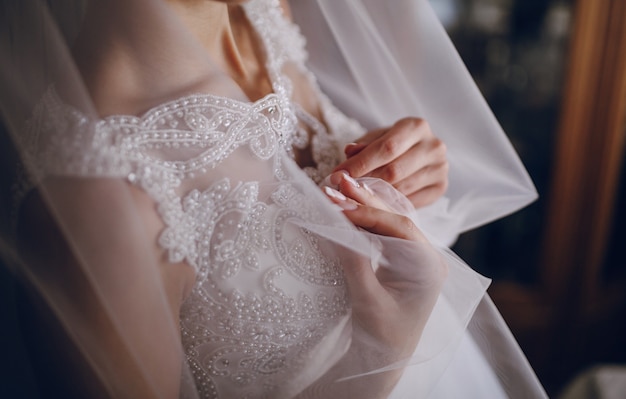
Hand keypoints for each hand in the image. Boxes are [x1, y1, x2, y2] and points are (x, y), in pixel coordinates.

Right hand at [323, 172, 446, 353]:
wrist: (383, 360)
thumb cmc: (382, 337)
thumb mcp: (367, 300)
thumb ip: (354, 262)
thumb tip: (335, 226)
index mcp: (428, 266)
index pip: (398, 228)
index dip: (367, 212)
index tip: (338, 204)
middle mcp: (425, 256)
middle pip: (393, 218)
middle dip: (364, 200)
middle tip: (338, 181)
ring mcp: (412, 257)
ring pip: (386, 222)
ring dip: (361, 205)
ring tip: (337, 187)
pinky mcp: (398, 260)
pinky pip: (380, 233)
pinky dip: (360, 220)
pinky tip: (344, 207)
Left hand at [333, 117, 448, 208]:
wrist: (416, 153)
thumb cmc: (391, 143)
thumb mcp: (375, 139)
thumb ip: (362, 146)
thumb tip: (349, 152)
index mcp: (416, 126)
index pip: (387, 147)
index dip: (361, 163)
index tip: (338, 175)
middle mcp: (434, 146)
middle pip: (394, 171)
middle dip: (364, 181)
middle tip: (341, 189)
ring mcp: (440, 168)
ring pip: (401, 189)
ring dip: (374, 196)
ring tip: (353, 197)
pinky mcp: (441, 188)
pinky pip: (411, 203)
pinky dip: (390, 206)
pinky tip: (374, 205)